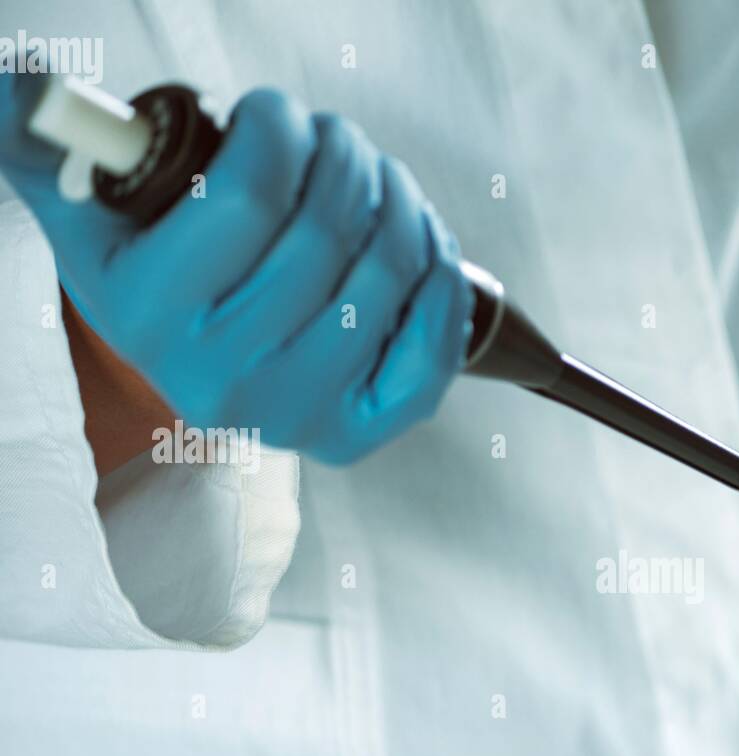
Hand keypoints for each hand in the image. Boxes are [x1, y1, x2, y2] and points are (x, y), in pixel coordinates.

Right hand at [0, 78, 471, 463]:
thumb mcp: (90, 211)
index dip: (284, 131)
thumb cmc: (156, 270)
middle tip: (342, 141)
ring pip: (388, 278)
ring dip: (402, 205)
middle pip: (328, 233)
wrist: (195, 364)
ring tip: (383, 182)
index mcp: (150, 315)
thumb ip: (52, 144)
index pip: (252, 196)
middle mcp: (221, 379)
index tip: (282, 113)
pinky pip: (428, 359)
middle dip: (348, 159)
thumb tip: (21, 84)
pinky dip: (443, 289)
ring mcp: (294, 416)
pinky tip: (426, 248)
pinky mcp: (353, 436)